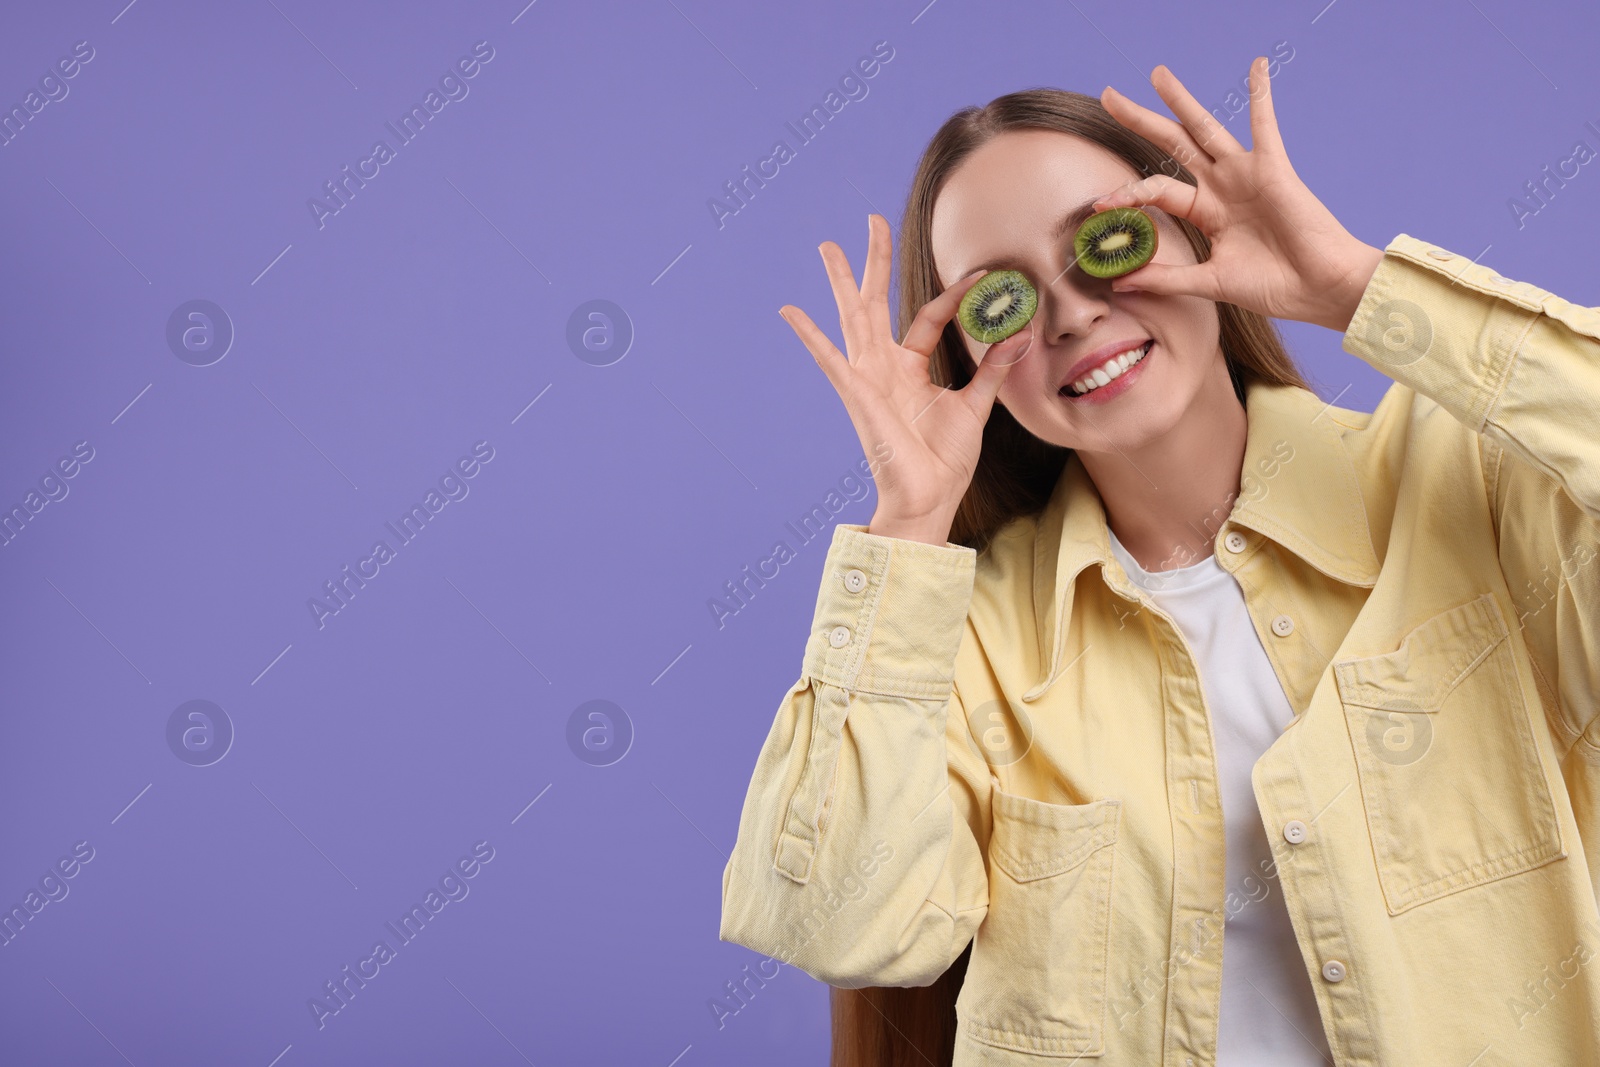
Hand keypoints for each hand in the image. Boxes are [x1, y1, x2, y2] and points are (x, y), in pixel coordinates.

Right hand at [778, 214, 1035, 544]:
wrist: (928, 498)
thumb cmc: (944, 460)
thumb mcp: (976, 405)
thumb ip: (993, 368)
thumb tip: (1019, 333)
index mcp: (910, 368)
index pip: (927, 316)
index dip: (954, 295)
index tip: (982, 275)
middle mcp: (884, 367)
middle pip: (875, 303)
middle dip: (873, 263)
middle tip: (871, 220)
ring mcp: (867, 378)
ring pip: (851, 318)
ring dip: (840, 281)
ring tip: (827, 246)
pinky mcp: (857, 394)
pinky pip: (829, 359)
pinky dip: (809, 335)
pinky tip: (789, 311)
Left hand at [1092, 58, 1385, 333]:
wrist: (1318, 290)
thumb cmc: (1274, 287)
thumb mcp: (1210, 283)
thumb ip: (1167, 278)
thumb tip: (1120, 282)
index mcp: (1208, 213)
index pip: (1157, 191)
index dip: (1127, 194)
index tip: (1097, 204)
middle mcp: (1222, 187)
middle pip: (1173, 145)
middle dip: (1142, 121)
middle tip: (1110, 96)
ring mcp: (1245, 175)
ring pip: (1205, 129)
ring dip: (1181, 101)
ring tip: (1157, 75)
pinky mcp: (1272, 169)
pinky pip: (1265, 125)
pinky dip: (1261, 94)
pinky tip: (1257, 66)